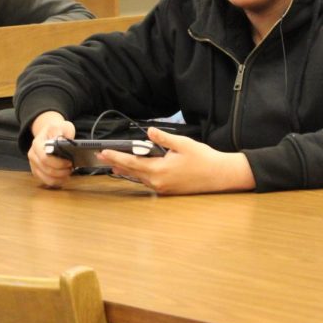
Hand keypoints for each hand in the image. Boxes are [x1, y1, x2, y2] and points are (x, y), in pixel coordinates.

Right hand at [27, 111, 75, 188]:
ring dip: (59, 178)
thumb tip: (62, 143)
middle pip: (46, 169)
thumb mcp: (61, 126)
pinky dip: (56, 181)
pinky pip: (46, 181)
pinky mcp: (37, 171)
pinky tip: (64, 178)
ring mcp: (34, 164)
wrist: (49, 131)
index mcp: (37, 143)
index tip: (69, 162)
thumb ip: (61, 133)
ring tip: (68, 173)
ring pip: (45, 177)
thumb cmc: (56, 129)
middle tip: (71, 168)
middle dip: (61, 171)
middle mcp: (32, 155)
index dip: (58, 163)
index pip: (45, 158)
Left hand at [100, 127, 255, 194]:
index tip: (104, 152)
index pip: (132, 163)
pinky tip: (134, 171)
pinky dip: (138, 175)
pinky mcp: (168, 191)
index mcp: (160, 170)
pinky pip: (148, 182)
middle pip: (132, 172)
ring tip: (113, 164)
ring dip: (126, 170)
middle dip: (116, 163)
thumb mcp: (183, 144)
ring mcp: (163, 188)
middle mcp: (158, 182)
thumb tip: (149, 131)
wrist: (220, 176)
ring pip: (139, 178)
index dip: (116, 157)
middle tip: (102, 156)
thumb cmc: (204, 159)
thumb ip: (164, 138)